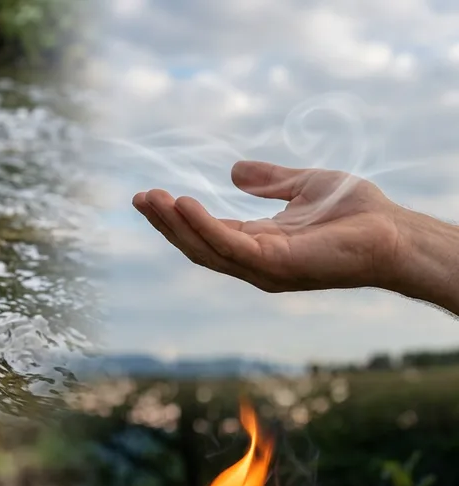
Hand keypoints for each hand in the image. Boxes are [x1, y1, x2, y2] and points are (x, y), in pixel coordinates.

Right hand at [133, 161, 406, 294]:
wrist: (393, 232)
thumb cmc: (355, 213)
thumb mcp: (303, 186)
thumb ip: (268, 181)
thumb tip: (233, 170)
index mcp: (258, 244)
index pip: (207, 233)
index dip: (178, 217)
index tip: (151, 196)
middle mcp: (254, 262)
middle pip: (197, 246)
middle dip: (165, 224)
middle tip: (139, 198)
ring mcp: (262, 268)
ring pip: (206, 249)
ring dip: (175, 225)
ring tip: (151, 199)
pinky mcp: (275, 264)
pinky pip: (231, 245)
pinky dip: (205, 226)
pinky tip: (184, 204)